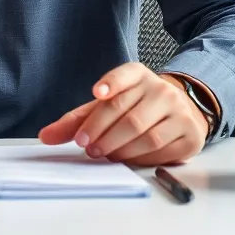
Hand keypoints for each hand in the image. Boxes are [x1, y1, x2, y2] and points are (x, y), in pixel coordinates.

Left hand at [38, 62, 210, 165]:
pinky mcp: (189, 134)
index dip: (110, 82)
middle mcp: (161, 89)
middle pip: (126, 112)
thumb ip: (78, 120)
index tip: (96, 93)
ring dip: (118, 148)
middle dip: (102, 130)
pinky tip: (126, 159)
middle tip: (85, 144)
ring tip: (101, 153)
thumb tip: (45, 136)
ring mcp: (178, 110)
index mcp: (139, 75)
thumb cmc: (136, 108)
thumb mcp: (108, 105)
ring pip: (144, 134)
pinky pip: (161, 150)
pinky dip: (139, 158)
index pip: (124, 75)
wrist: (181, 110)